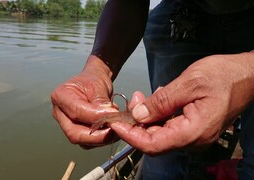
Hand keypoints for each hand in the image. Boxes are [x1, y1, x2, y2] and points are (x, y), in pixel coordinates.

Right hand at [51, 55, 117, 148]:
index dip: (96, 116)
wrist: (93, 81)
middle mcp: (59, 113)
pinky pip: (88, 143)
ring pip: (82, 141)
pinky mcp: (76, 132)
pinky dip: (102, 139)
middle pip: (74, 133)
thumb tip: (108, 116)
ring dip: (102, 138)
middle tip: (115, 127)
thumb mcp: (98, 85)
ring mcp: (66, 125)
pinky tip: (111, 129)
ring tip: (115, 126)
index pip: (77, 112)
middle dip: (97, 135)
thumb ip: (101, 102)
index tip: (114, 114)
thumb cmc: (93, 80)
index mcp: (60, 97)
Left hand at [110, 52, 253, 154]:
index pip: (152, 144)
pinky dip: (158, 114)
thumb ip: (161, 101)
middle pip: (154, 140)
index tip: (115, 123)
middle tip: (132, 99)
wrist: (247, 75)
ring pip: (160, 133)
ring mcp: (193, 134)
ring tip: (142, 96)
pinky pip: (169, 126)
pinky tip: (157, 98)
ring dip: (146, 117)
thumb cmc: (224, 76)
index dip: (130, 135)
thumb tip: (137, 115)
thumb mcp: (189, 83)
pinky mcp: (193, 127)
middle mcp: (193, 138)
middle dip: (136, 122)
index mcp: (193, 131)